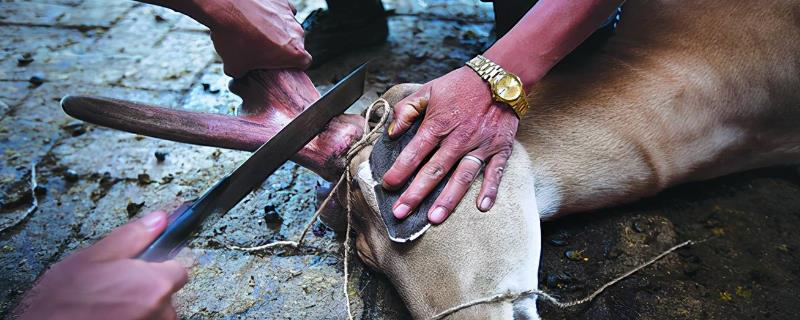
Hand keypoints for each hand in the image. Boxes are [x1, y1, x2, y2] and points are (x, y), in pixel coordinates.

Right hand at [14, 211, 187, 319]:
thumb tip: (158, 220)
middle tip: (116, 287)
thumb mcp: (94, 257)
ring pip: (155, 313)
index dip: (158, 267)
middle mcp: (160, 310)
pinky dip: (132, 319)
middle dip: (147, 289)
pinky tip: (109, 315)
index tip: (141, 268)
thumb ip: (133, 237)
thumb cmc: (63, 299)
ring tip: (108, 304)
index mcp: (155, 284)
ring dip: (139, 308)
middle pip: (166, 294)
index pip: (178, 271)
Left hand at [200, 0, 310, 76]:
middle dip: (281, 48)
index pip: (304, 63)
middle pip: (295, 44)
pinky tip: (254, 17)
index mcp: (294, 52)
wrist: (226, 6)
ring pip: (287, 26)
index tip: (280, 67)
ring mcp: (289, 14)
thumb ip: (243, 72)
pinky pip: (279, 10)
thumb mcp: (235, 67)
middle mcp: (297, 32)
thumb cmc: (234, 38)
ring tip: (253, 32)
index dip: (293, 66)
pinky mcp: (280, 0)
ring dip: (275, 31)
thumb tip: (239, 70)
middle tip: (261, 50)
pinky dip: (270, 14)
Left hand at [383, 66, 519, 223]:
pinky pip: (495, 172)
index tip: (387, 186)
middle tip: (401, 213)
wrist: (500, 76)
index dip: (399, 171)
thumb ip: (406, 110)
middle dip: (415, 194)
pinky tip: (482, 207)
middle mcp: (458, 139)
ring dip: (448, 199)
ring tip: (434, 219)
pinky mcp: (500, 148)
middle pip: (434, 171)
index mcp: (438, 125)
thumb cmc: (461, 85)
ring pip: (462, 177)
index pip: (414, 153)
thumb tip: (391, 132)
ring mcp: (480, 145)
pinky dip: (490, 190)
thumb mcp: (428, 90)